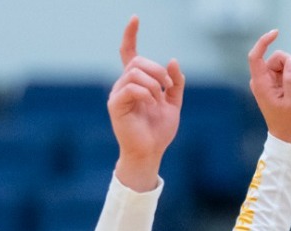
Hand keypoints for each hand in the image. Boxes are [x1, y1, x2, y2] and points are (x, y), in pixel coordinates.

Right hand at [108, 17, 183, 191]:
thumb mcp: (174, 103)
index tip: (135, 18)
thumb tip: (172, 60)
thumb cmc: (159, 130)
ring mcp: (118, 94)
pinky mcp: (115, 105)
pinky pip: (130, 87)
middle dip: (157, 71)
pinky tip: (152, 103)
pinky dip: (145, 92)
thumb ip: (175, 83)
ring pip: (135, 72)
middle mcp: (124, 84)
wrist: (151, 152)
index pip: (129, 53)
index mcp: (137, 82)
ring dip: (153, 83)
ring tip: (159, 99)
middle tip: (167, 87)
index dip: (131, 35)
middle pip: (139, 61)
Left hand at [247, 30, 290, 145]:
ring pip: (286, 62)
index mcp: (261, 84)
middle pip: (278, 57)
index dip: (264, 41)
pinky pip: (289, 69)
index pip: (256, 56)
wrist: (288, 138)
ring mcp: (270, 81)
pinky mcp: (278, 83)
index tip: (276, 33)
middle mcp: (263, 80)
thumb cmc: (289, 124)